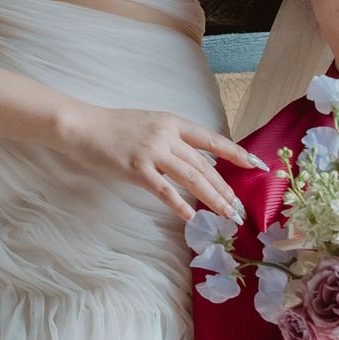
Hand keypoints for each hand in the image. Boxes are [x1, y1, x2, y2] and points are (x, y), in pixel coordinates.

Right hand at [64, 104, 260, 223]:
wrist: (83, 125)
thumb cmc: (115, 127)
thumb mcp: (150, 125)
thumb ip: (172, 140)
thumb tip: (196, 161)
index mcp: (173, 122)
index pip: (211, 139)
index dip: (235, 152)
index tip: (255, 165)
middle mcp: (167, 135)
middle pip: (204, 165)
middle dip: (225, 188)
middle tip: (239, 208)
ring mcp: (152, 151)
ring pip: (191, 177)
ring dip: (212, 198)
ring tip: (227, 215)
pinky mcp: (136, 168)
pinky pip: (163, 190)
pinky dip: (179, 204)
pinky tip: (192, 217)